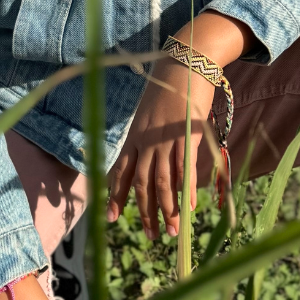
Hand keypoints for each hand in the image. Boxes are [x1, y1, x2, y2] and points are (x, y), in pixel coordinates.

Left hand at [107, 55, 215, 238]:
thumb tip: (154, 159)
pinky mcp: (185, 135)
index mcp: (135, 134)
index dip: (116, 196)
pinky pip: (183, 169)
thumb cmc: (169, 87)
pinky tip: (188, 209)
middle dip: (145, 212)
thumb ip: (148, 136)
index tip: (111, 218)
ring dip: (167, 210)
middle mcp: (146, 140)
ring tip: (172, 232)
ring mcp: (165, 139)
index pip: (121, 171)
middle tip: (152, 236)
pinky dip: (185, 191)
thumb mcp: (150, 112)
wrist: (184, 64)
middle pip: (142, 183)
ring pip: (162, 182)